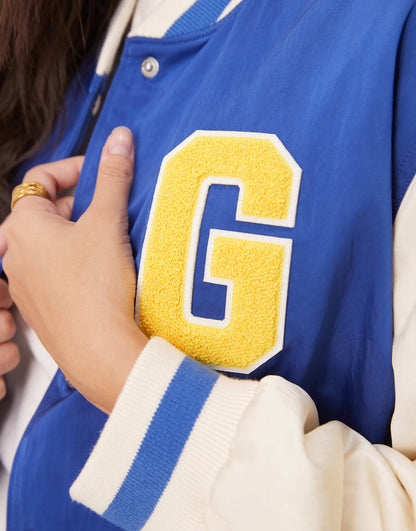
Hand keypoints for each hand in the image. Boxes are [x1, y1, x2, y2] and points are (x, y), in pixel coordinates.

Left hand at [0, 127, 147, 412]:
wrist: (99, 351)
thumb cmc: (96, 288)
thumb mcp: (107, 222)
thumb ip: (113, 176)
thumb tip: (119, 140)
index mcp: (23, 226)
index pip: (41, 178)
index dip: (75, 169)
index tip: (102, 174)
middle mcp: (15, 253)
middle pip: (46, 211)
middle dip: (81, 204)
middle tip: (112, 211)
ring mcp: (25, 283)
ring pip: (52, 243)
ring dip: (79, 235)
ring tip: (111, 244)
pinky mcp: (41, 306)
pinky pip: (56, 271)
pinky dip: (76, 263)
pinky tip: (102, 275)